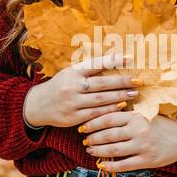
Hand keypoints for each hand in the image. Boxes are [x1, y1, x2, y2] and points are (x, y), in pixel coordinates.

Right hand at [24, 55, 141, 127]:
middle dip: (122, 82)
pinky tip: (122, 106)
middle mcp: (72, 86)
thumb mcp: (71, 72)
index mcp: (72, 72)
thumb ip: (90, 68)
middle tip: (138, 81)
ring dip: (120, 97)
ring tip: (134, 94)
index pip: (95, 64)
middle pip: (102, 83)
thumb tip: (116, 60)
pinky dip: (110, 110)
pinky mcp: (73, 117)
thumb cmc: (61, 85)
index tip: (129, 58)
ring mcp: (72, 103)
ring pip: (101, 100)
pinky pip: (95, 113)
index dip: (113, 61)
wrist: (38, 105)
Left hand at [80, 112, 176, 171]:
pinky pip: (124, 165)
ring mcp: (143, 146)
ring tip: (90, 150)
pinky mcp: (147, 160)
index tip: (83, 126)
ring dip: (98, 151)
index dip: (93, 123)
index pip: (109, 118)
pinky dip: (111, 167)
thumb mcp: (145, 112)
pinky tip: (101, 166)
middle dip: (93, 138)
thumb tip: (102, 111)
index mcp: (137, 115)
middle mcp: (139, 130)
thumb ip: (127, 113)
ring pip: (114, 150)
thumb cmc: (161, 123)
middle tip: (84, 139)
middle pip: (109, 135)